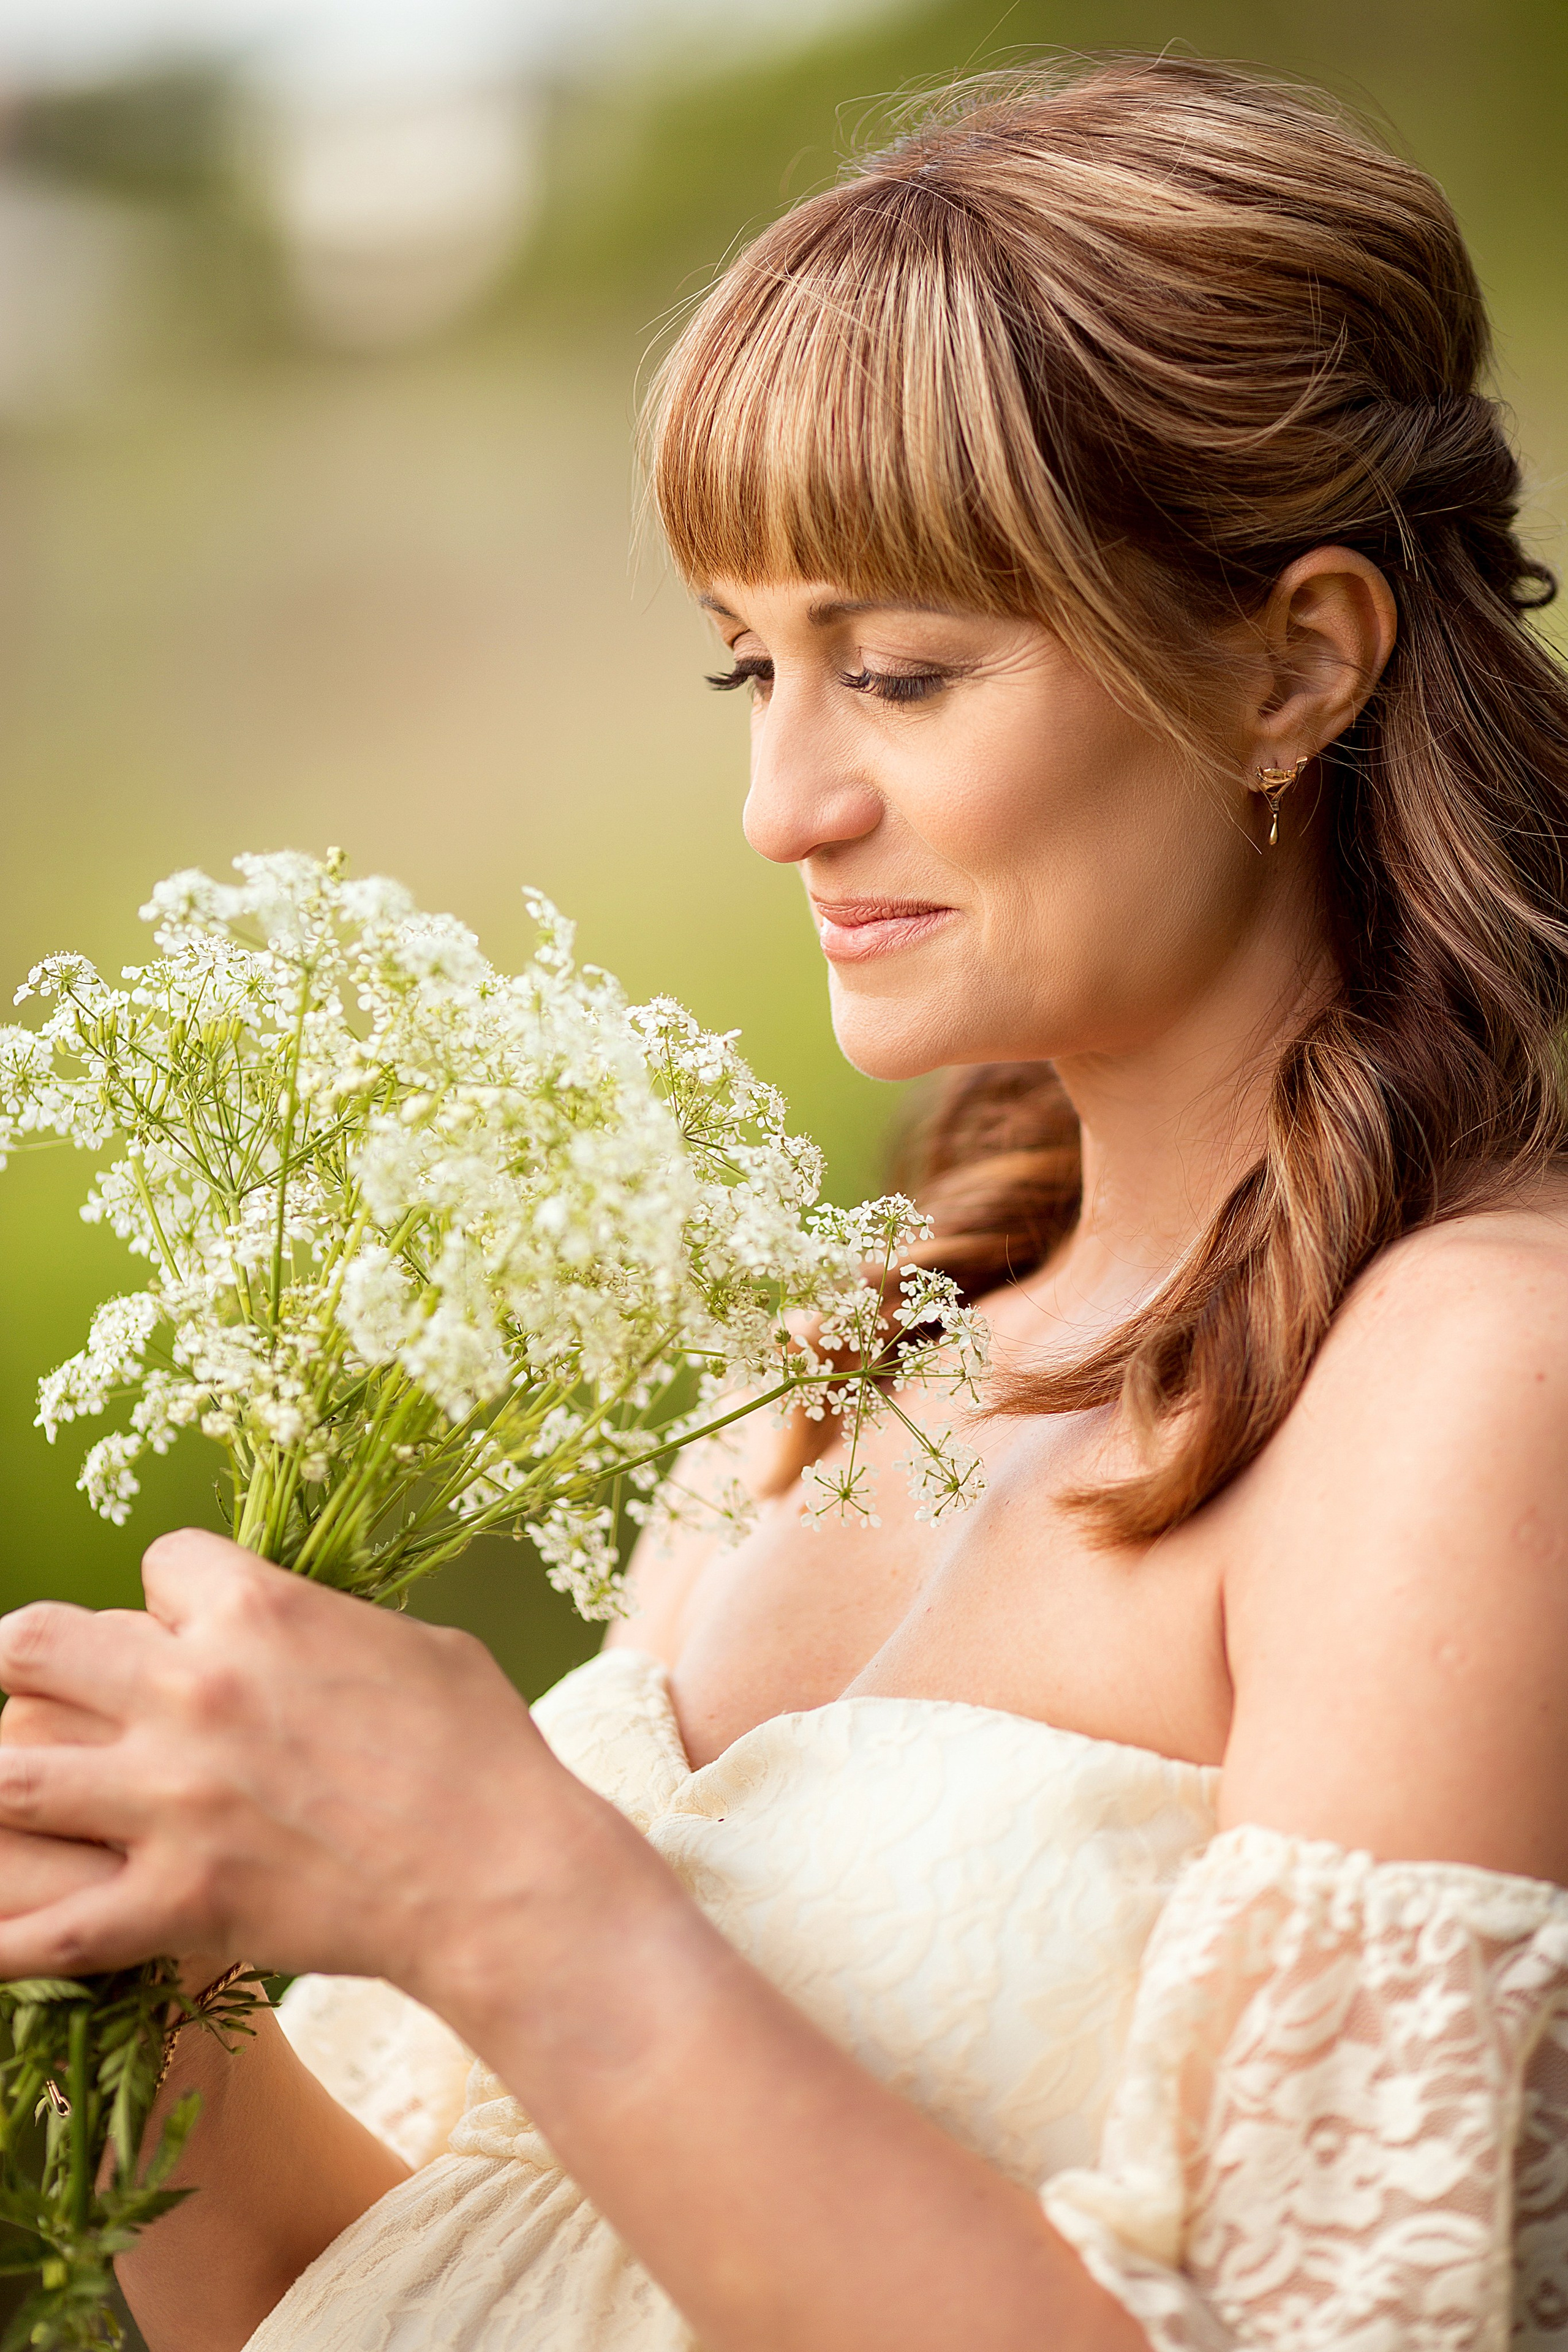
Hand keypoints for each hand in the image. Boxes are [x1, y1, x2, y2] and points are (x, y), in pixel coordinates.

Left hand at [0, 1530, 607, 2001]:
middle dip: (28, 1661)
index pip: (159, 1565)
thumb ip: (328, 1626)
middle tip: (43, 1687)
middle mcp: (194, 1691)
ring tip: (23, 1790)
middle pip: (32, 1645)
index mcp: (260, 1611)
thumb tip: (296, 1631)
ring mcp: (173, 1801)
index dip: (171, 1594)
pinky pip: (41, 1929)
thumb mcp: (415, 1642)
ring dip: (10, 1779)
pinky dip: (3, 1934)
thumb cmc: (481, 1747)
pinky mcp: (176, 1901)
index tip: (189, 1627)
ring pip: (9, 1776)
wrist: (502, 1871)